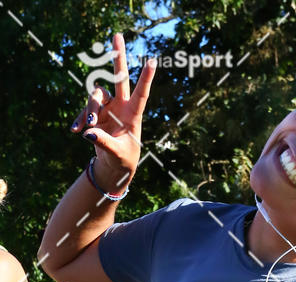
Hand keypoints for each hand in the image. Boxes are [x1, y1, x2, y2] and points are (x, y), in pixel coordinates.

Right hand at [71, 34, 155, 192]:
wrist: (114, 166)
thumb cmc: (123, 159)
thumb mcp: (116, 153)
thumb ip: (104, 142)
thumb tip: (89, 132)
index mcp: (133, 114)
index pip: (141, 93)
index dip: (146, 77)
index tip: (153, 60)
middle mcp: (120, 106)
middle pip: (118, 77)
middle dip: (117, 57)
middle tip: (117, 35)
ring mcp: (107, 108)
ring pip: (95, 95)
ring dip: (90, 109)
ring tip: (89, 126)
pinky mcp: (95, 114)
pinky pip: (84, 111)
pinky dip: (79, 120)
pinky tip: (75, 131)